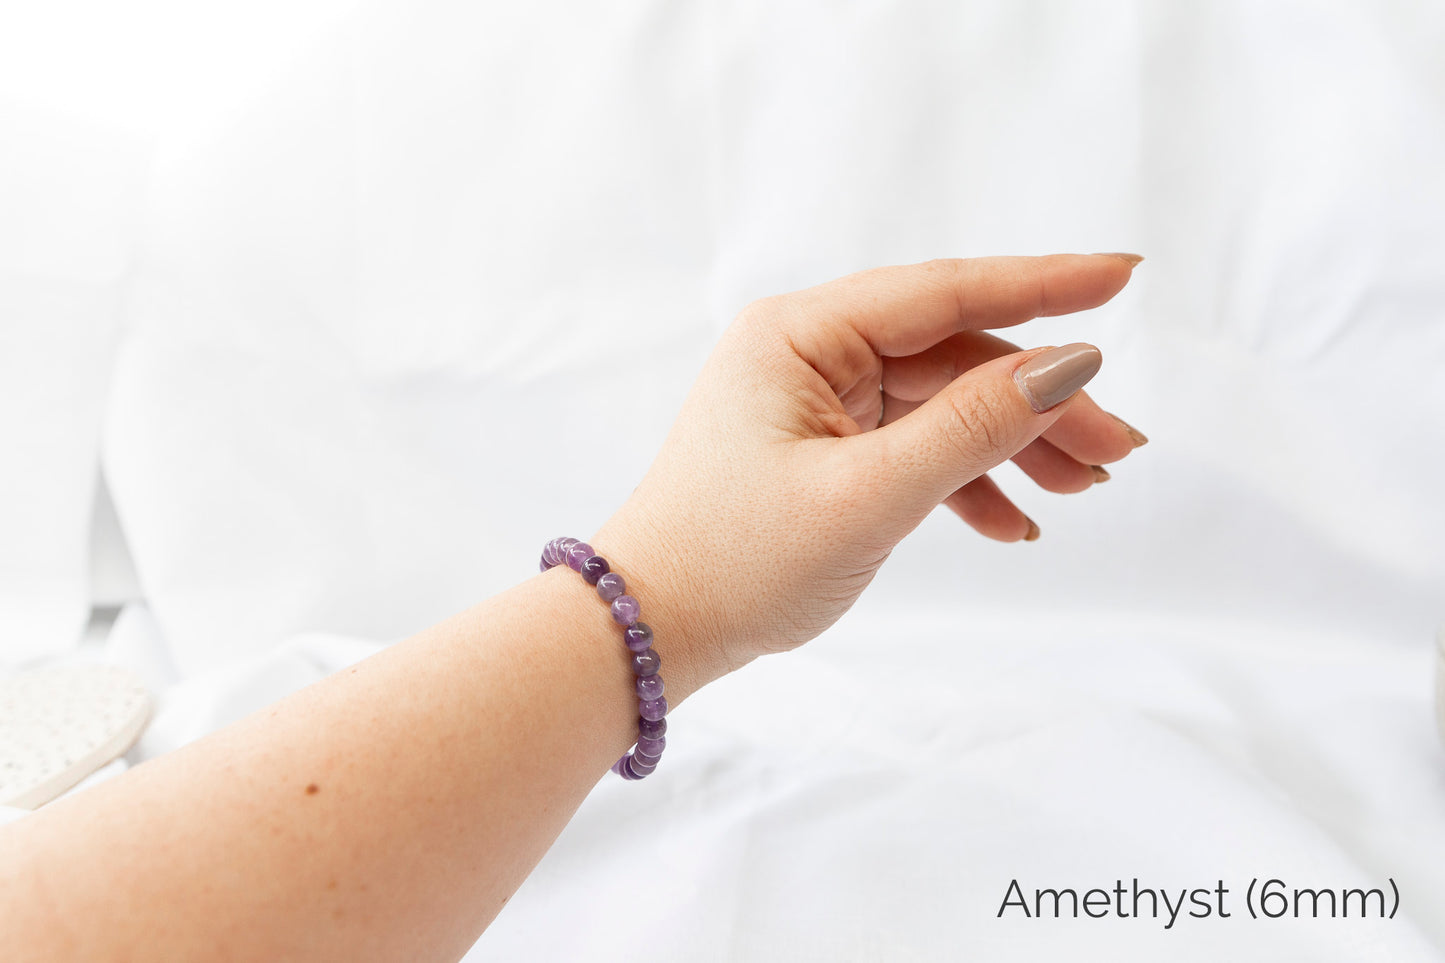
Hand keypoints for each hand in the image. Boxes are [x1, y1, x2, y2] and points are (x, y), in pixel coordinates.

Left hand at [593, 254, 1146, 694]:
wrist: (652, 631)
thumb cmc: (737, 559)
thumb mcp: (868, 496)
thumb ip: (972, 427)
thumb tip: (1068, 362)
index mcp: (801, 334)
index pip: (943, 291)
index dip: (1042, 283)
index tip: (1125, 274)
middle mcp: (808, 351)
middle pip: (954, 356)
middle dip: (1039, 401)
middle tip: (1117, 453)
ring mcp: (816, 400)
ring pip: (942, 404)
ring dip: (1012, 446)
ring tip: (1080, 492)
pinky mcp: (823, 449)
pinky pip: (913, 446)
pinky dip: (964, 482)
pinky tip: (1012, 526)